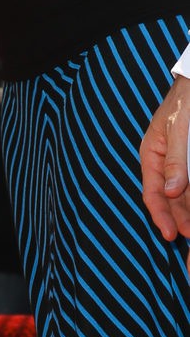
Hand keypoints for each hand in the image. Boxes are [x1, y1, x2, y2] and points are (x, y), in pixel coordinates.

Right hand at [140, 75, 189, 241]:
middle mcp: (164, 163)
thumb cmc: (184, 102)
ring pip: (182, 195)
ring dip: (188, 212)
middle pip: (168, 199)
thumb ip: (175, 160)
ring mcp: (180, 164)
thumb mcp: (178, 129)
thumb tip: (170, 191)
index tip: (169, 234)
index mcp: (151, 154)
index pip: (152, 191)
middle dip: (178, 219)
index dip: (159, 215)